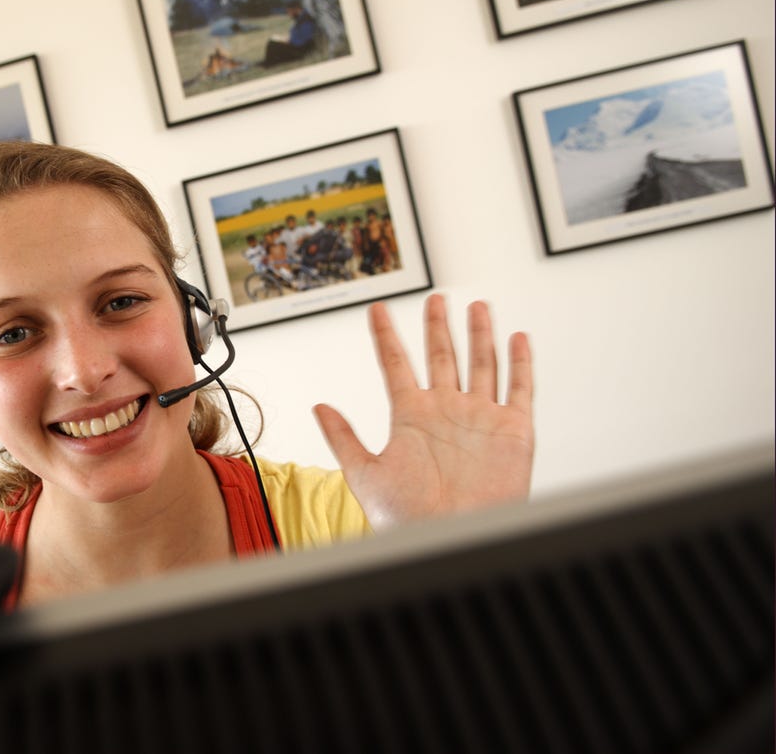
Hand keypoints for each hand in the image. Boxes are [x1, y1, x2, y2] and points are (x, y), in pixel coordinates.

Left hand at [313, 294, 533, 529]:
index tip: (376, 309)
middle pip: (441, 356)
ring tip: (476, 306)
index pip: (395, 364)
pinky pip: (519, 390)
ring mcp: (479, 418)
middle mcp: (445, 411)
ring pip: (480, 364)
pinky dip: (520, 363)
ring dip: (479, 335)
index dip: (385, 336)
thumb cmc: (407, 518)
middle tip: (435, 299)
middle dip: (438, 326)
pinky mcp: (512, 431)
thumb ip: (343, 438)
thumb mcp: (365, 474)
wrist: (450, 540)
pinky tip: (517, 337)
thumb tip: (318, 406)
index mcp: (410, 416)